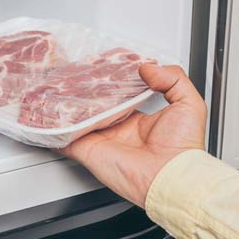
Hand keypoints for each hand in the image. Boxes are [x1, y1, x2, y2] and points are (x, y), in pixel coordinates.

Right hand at [60, 65, 206, 207]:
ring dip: (66, 101)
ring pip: (75, 115)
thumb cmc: (183, 147)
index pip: (118, 93)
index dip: (111, 77)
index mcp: (138, 118)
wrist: (171, 176)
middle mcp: (116, 127)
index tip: (106, 62)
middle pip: (94, 102)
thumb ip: (173, 78)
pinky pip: (63, 135)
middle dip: (84, 86)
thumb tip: (148, 66)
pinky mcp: (86, 148)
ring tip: (58, 81)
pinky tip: (49, 107)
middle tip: (78, 68)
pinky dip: (53, 124)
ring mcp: (99, 137)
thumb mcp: (189, 104)